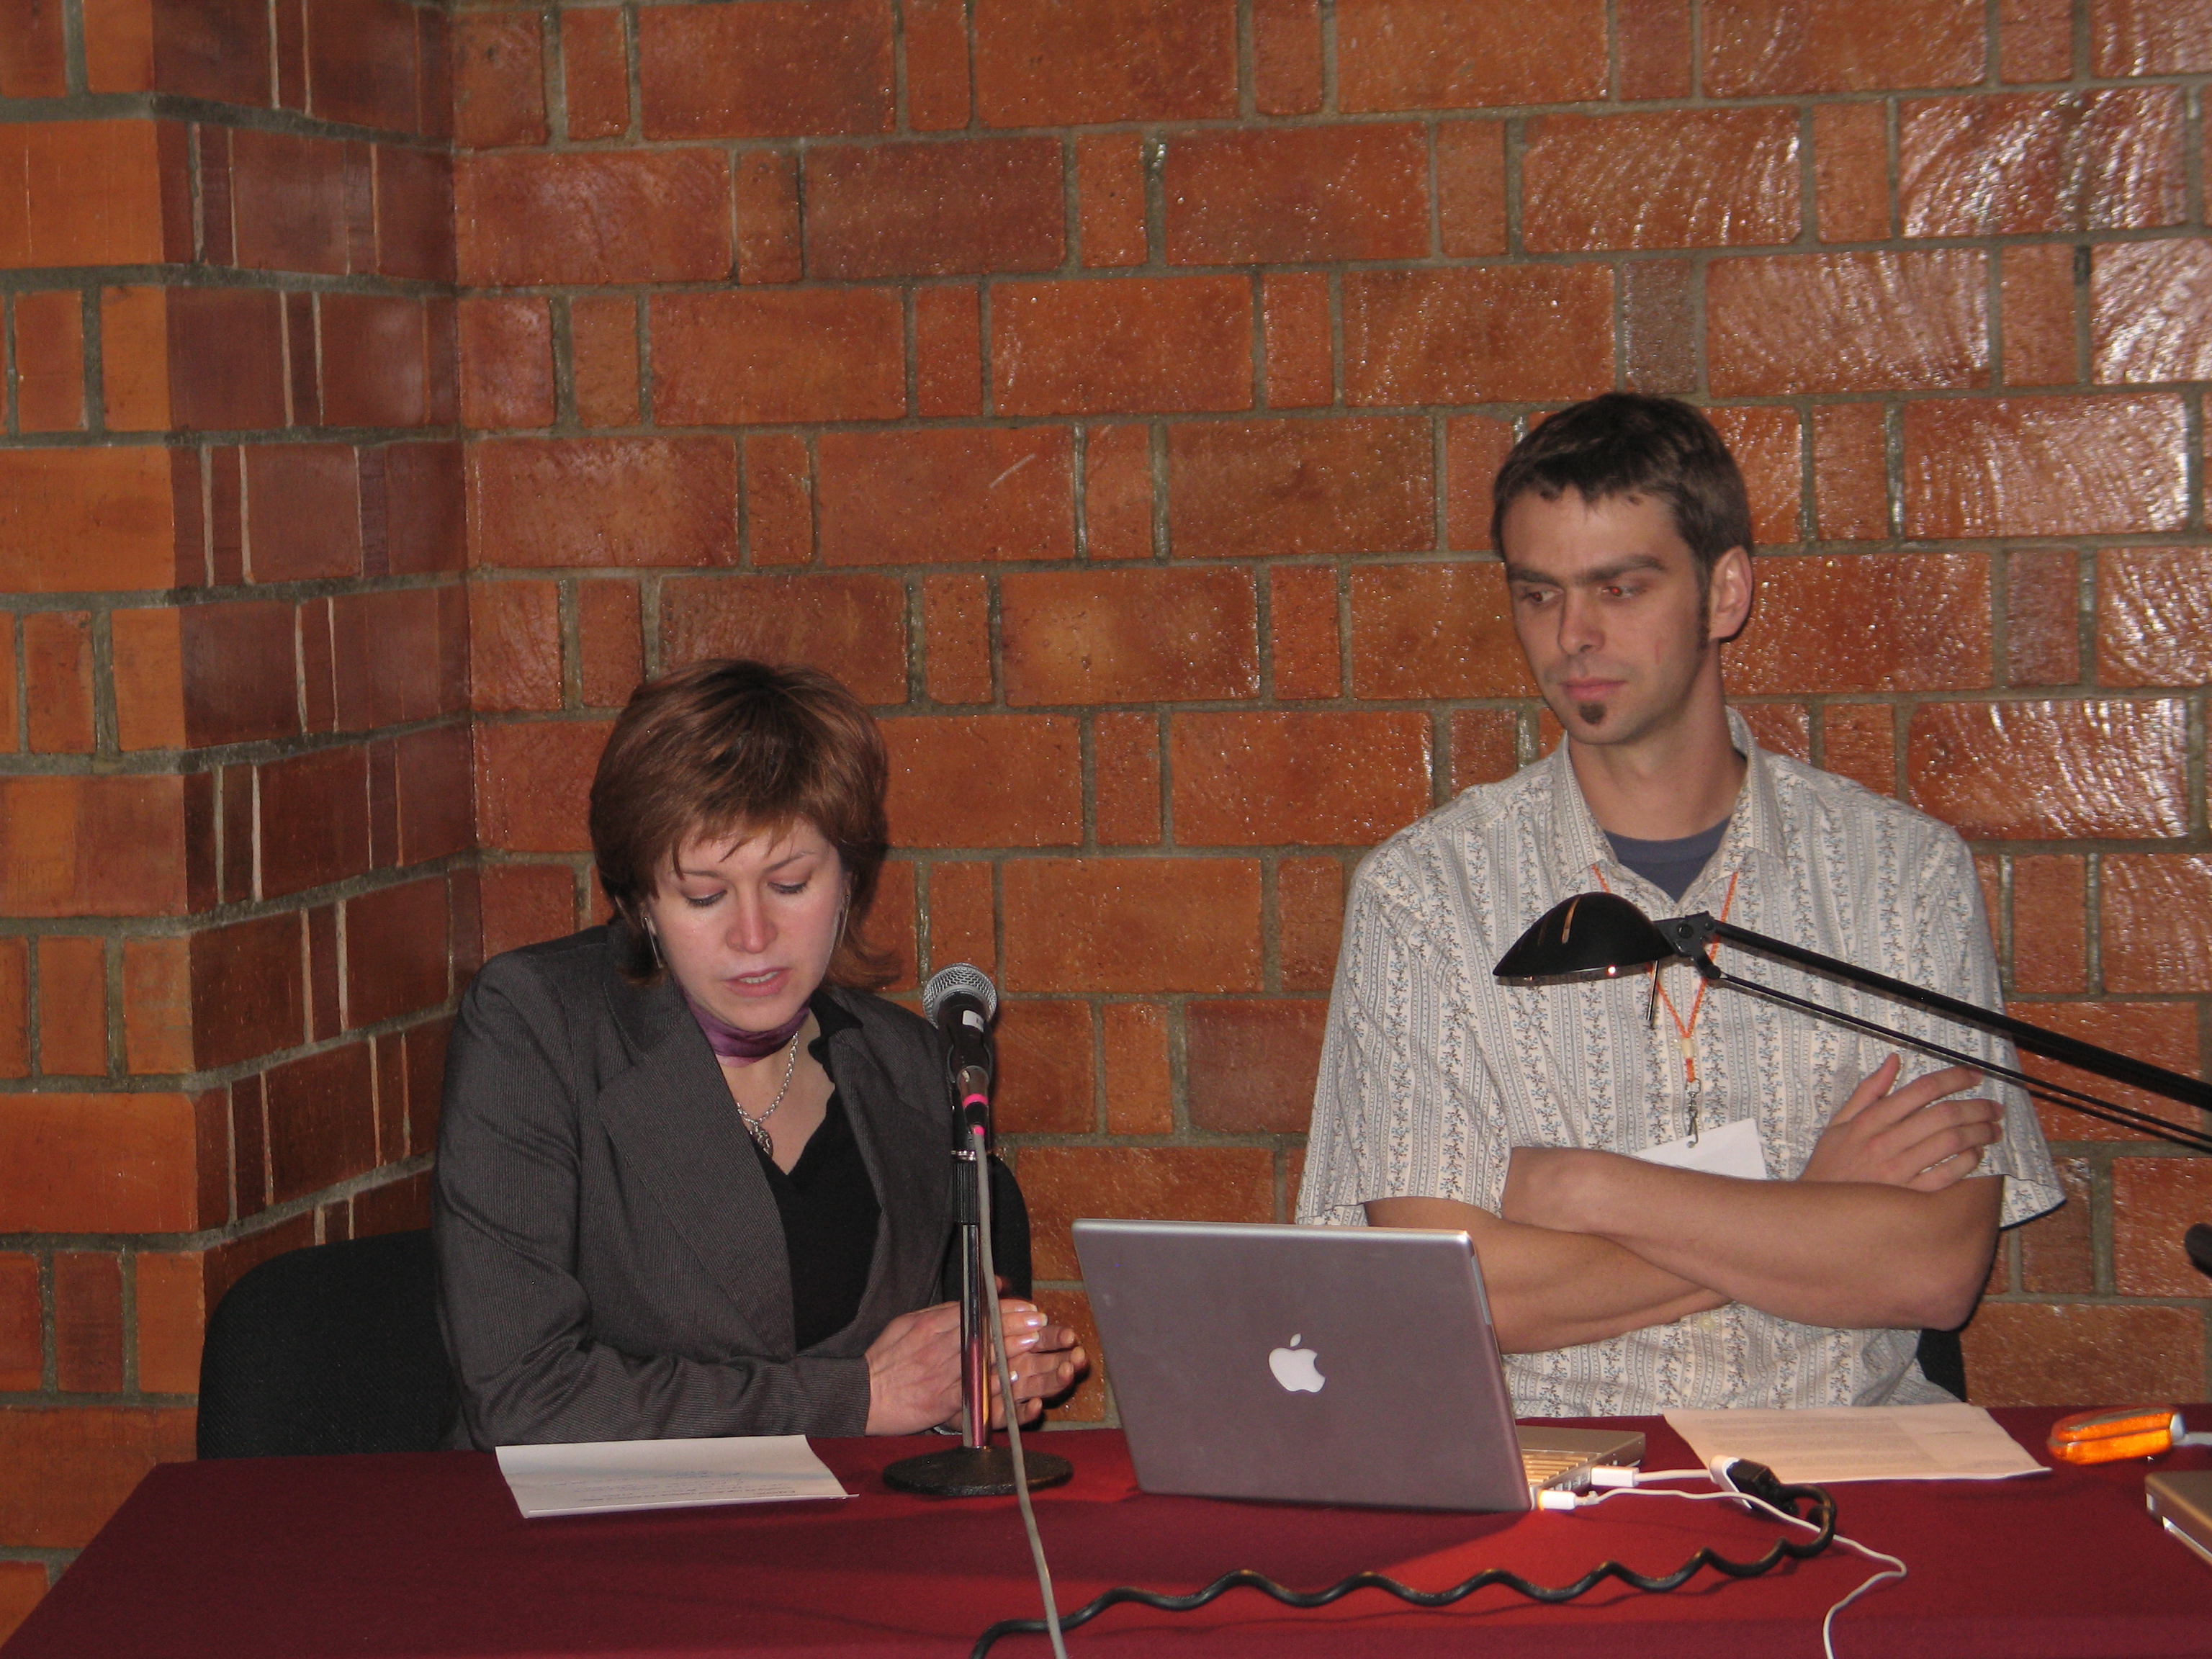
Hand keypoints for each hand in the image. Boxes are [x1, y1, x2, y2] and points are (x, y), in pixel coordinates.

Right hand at [862, 1300, 1085, 1434]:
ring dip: (1017, 1353)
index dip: (1007, 1310)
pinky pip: (976, 1396)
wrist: (863, 1395)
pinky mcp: (944, 1405)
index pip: (976, 1313)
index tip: (1030, 1309)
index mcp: (931, 1326)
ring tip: (1042, 1346)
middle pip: (987, 1334)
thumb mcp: (912, 1321)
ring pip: (986, 1362)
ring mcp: (943, 1378)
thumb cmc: (887, 1358)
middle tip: (1045, 1324)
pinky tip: (1020, 1385)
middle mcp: (939, 1349)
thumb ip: (949, 1308)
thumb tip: (985, 1289)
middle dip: (1020, 1328)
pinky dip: (999, 1390)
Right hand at [1799, 1056, 2002, 1191]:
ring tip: (1992, 1129)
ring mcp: (1898, 1170)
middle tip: (1993, 1107)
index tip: (1973, 1076)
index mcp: (1869, 1121)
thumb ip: (1868, 1092)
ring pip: (1950, 1143)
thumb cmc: (1830, 1164)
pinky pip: (1946, 1176)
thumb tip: (1893, 1061)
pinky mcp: (1907, 1196)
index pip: (1921, 1090)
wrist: (1819, 1210)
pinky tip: (1976, 1156)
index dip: (1953, 1078)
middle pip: (1942, 1115)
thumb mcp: (1839, 1123)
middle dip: (1976, 1106)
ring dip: (1978, 1133)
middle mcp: (1885, 1142)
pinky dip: (1967, 1163)